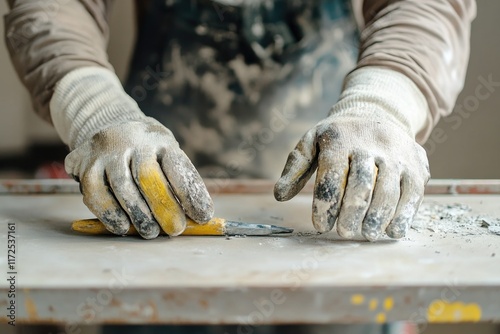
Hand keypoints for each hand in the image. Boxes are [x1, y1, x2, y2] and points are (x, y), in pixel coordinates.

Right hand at [66, 118, 213, 238]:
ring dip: (138, 215)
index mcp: (160, 139)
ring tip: (151, 232)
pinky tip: (123, 227)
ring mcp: (106, 150)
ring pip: (122, 186)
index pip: (177, 166)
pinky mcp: (84, 162)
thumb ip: (179, 186)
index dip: (191, 194)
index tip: (202, 217)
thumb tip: (197, 221)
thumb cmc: (151, 155)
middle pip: (148, 176)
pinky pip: (96, 193)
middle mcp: (132, 140)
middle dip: (163, 207)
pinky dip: (110, 214)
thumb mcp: (168, 158)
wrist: (112, 127)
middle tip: (175, 229)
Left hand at [274, 68, 430, 240]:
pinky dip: (404, 215)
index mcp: (339, 139)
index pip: (332, 174)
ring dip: (378, 217)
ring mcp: (396, 154)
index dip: (326, 203)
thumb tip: (280, 195)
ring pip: (389, 190)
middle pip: (362, 183)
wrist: (377, 112)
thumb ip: (296, 168)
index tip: (320, 226)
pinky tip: (392, 231)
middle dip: (352, 212)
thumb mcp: (312, 142)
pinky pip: (413, 193)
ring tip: (366, 235)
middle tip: (345, 233)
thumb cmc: (338, 137)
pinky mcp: (416, 165)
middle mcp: (371, 144)